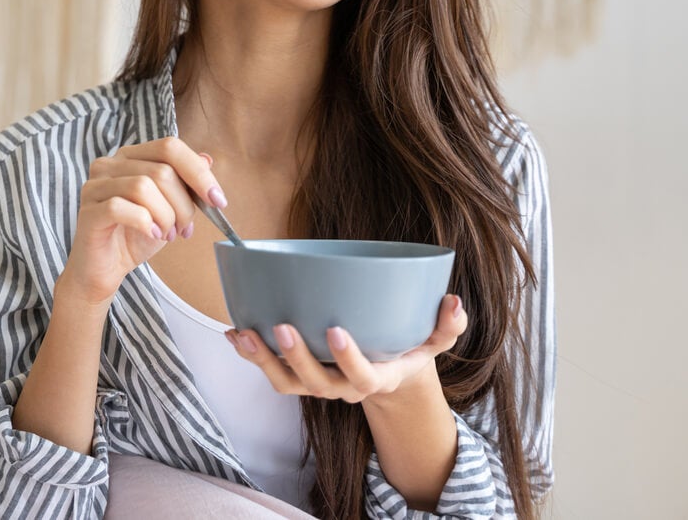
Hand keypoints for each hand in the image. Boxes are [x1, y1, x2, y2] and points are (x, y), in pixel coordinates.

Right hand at [61, 137, 223, 306]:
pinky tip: (151, 235)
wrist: (105, 270)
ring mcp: (95, 186)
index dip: (198, 172)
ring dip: (165, 216)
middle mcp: (109, 164)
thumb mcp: (170, 209)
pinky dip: (144, 223)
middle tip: (183, 229)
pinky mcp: (88, 211)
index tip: (217, 201)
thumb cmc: (135, 237)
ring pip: (142, 187)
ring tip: (166, 234)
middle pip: (161, 171)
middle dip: (184, 205)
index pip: (169, 147)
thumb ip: (184, 183)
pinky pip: (120, 207)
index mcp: (130, 157)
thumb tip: (207, 160)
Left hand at [225, 293, 467, 404]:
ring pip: (286, 383)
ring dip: (262, 360)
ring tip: (244, 333)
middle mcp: (341, 387)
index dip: (348, 359)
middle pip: (315, 383)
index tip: (337, 330)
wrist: (387, 373)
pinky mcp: (296, 376)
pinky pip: (270, 371)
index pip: (362, 377)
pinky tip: (234, 332)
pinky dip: (250, 354)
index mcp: (376, 379)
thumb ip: (446, 326)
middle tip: (282, 326)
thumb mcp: (434, 341)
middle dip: (296, 357)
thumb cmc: (407, 350)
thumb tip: (455, 301)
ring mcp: (316, 383)